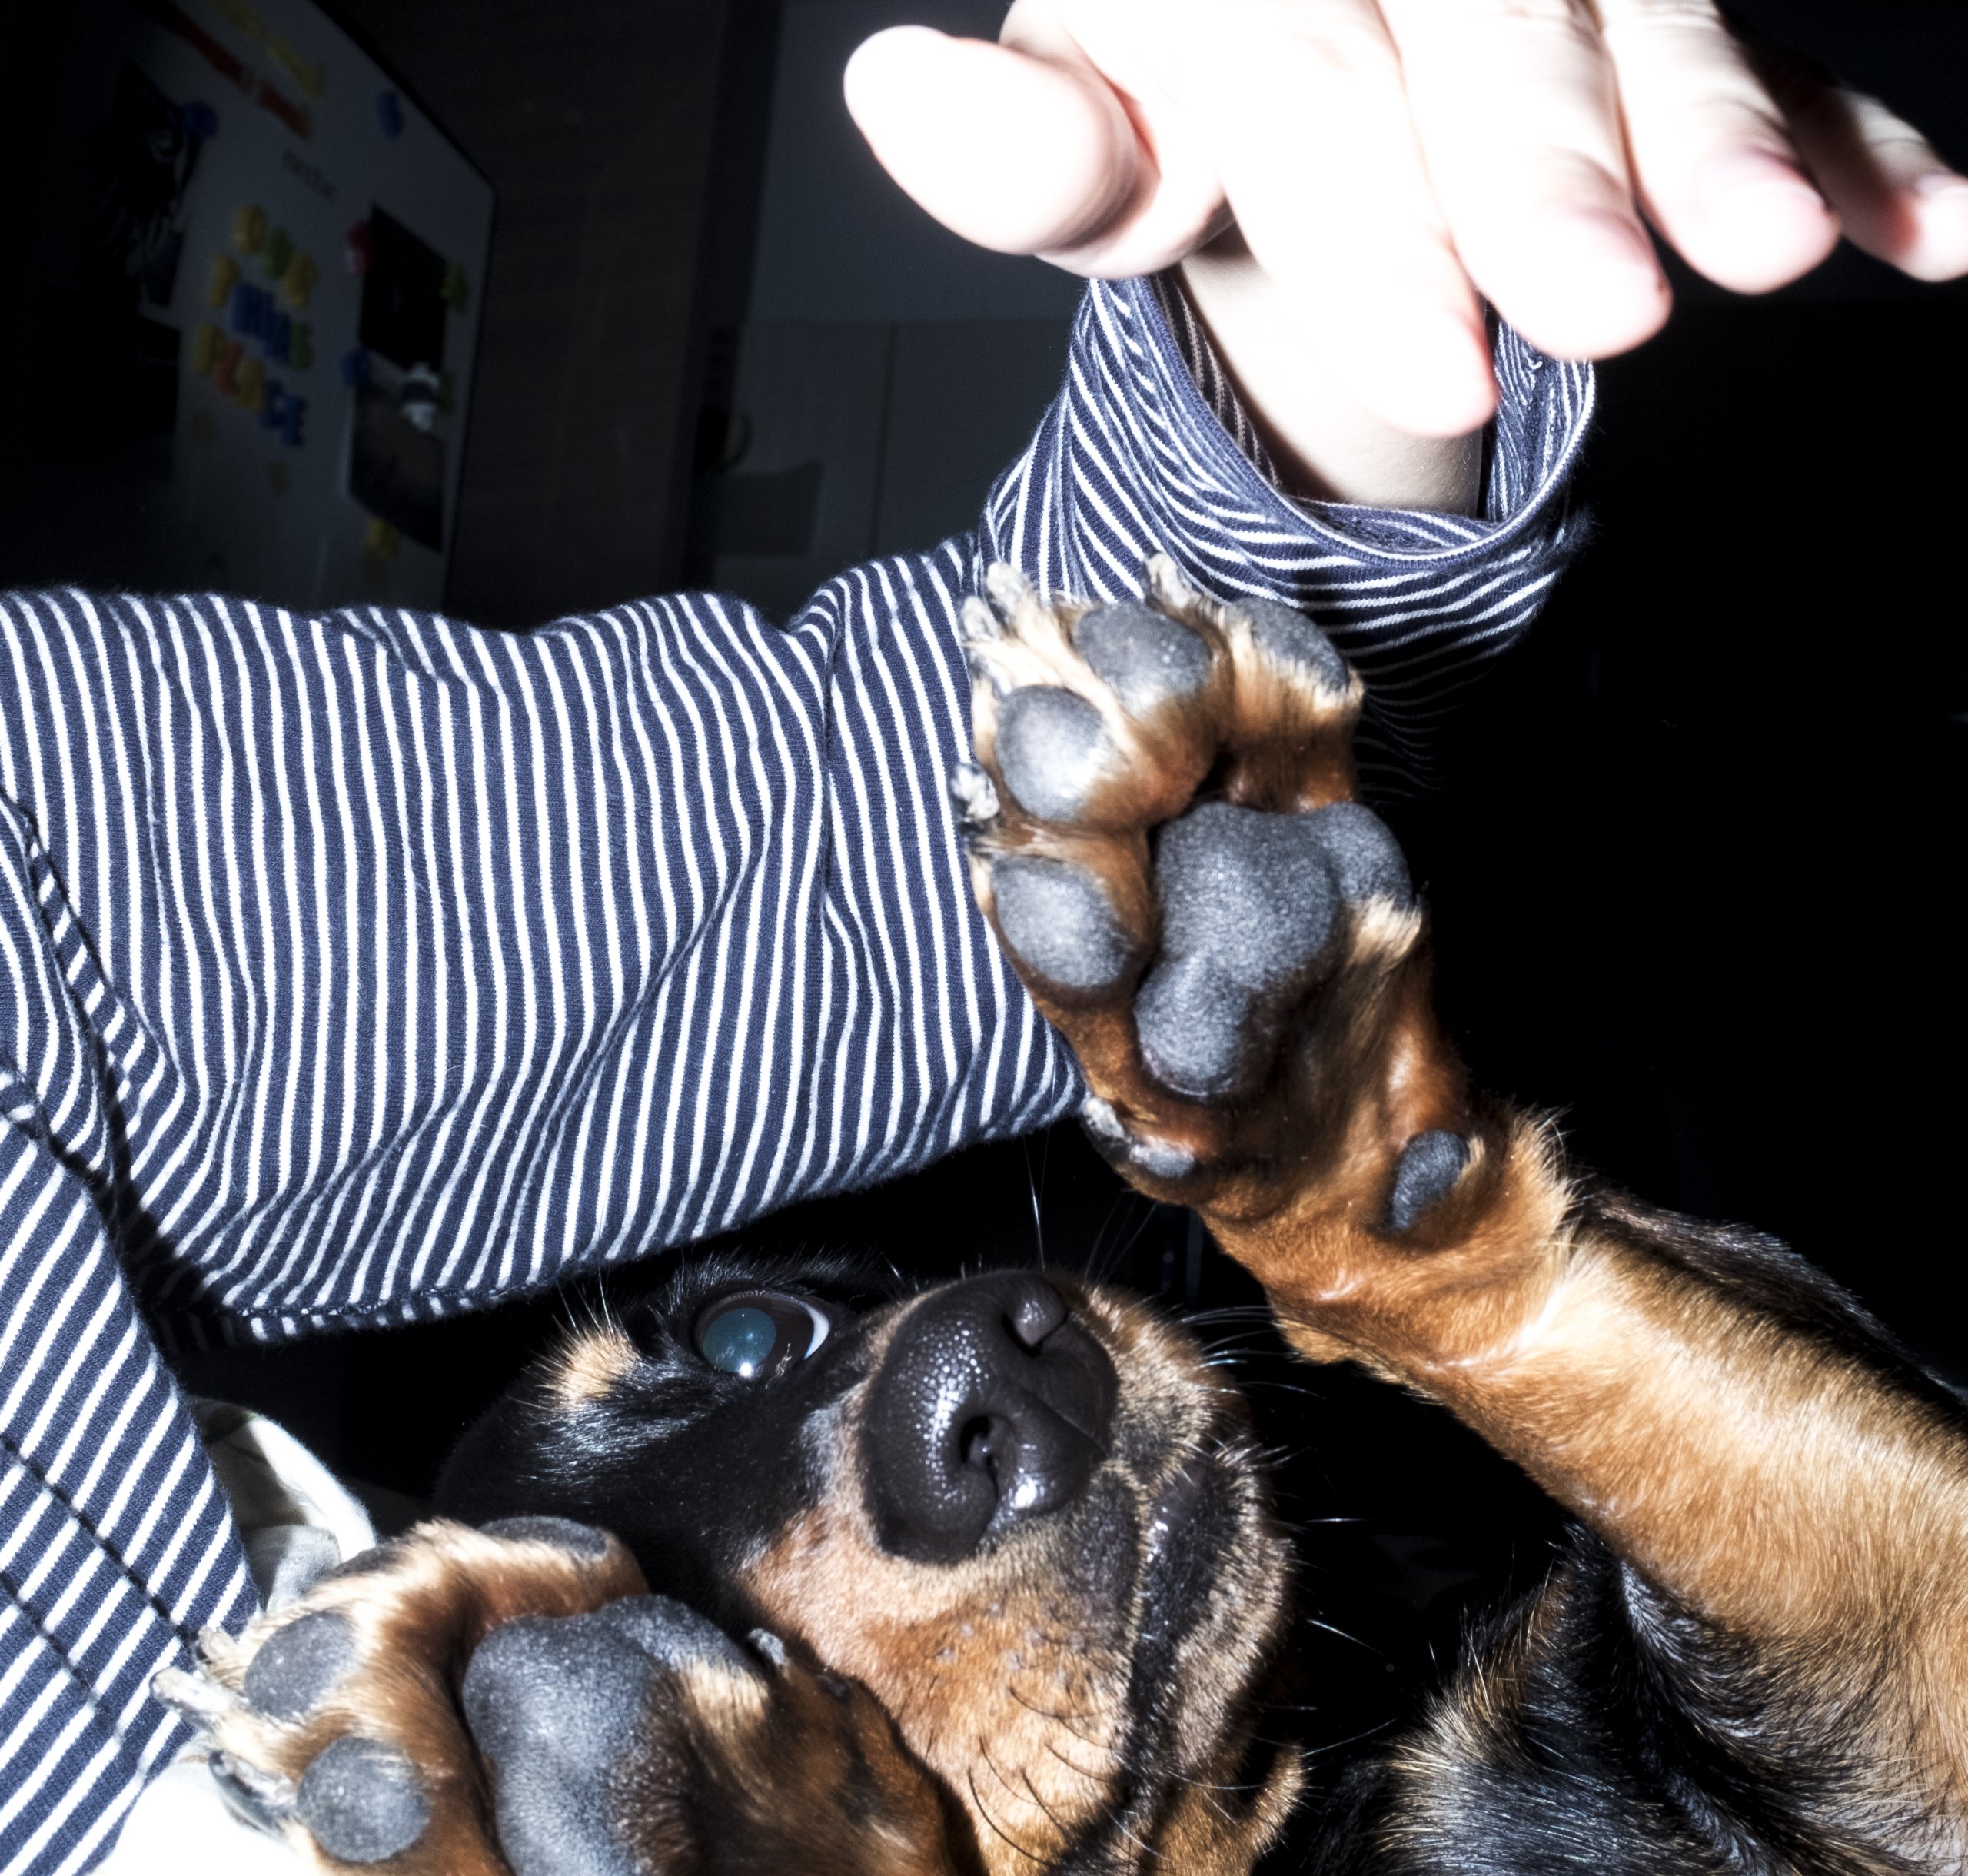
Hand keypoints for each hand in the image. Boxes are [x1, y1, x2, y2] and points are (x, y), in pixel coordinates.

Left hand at [844, 0, 1967, 440]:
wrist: (1294, 92)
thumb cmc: (1185, 131)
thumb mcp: (1099, 159)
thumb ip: (1029, 155)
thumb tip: (896, 87)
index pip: (1315, 72)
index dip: (1380, 217)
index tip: (1441, 361)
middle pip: (1485, 27)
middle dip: (1553, 171)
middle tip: (1613, 310)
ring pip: (1641, 13)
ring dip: (1721, 129)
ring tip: (1770, 251)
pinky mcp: (1649, 20)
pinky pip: (1776, 55)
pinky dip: (1854, 143)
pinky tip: (1924, 229)